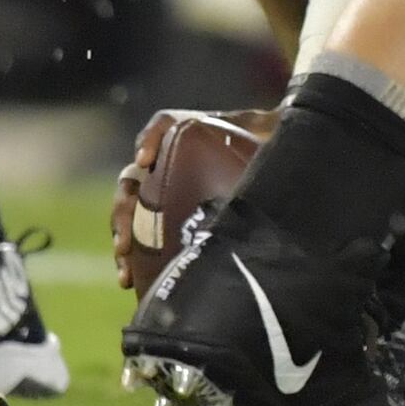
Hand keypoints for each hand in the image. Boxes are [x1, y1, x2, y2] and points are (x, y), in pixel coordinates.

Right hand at [112, 104, 273, 294]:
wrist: (276, 164)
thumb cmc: (275, 145)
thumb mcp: (276, 134)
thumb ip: (275, 130)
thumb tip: (284, 128)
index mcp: (195, 132)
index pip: (165, 125)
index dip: (150, 138)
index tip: (145, 160)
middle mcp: (169, 158)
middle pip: (134, 175)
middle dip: (125, 203)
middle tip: (127, 229)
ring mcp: (161, 188)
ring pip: (128, 207)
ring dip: (120, 231)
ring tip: (123, 258)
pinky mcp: (160, 216)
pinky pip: (137, 234)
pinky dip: (129, 255)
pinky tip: (127, 280)